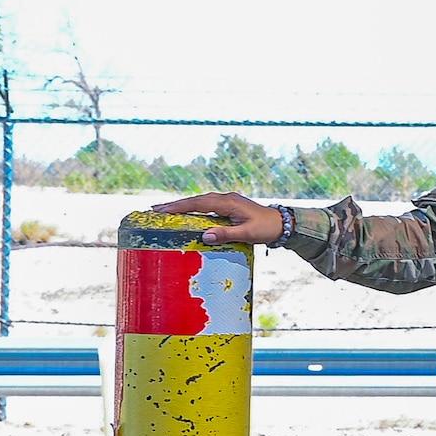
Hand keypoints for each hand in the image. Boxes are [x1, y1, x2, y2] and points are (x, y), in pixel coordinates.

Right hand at [149, 191, 283, 246]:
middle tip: (154, 209)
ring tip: (165, 210)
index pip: (199, 203)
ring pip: (200, 201)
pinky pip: (207, 205)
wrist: (281, 223)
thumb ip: (226, 234)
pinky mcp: (229, 206)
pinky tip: (185, 213)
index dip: (180, 207)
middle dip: (175, 205)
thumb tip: (205, 236)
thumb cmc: (265, 229)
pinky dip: (194, 208)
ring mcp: (227, 201)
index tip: (163, 210)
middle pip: (196, 200)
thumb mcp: (247, 234)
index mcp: (228, 203)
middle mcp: (226, 198)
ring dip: (183, 205)